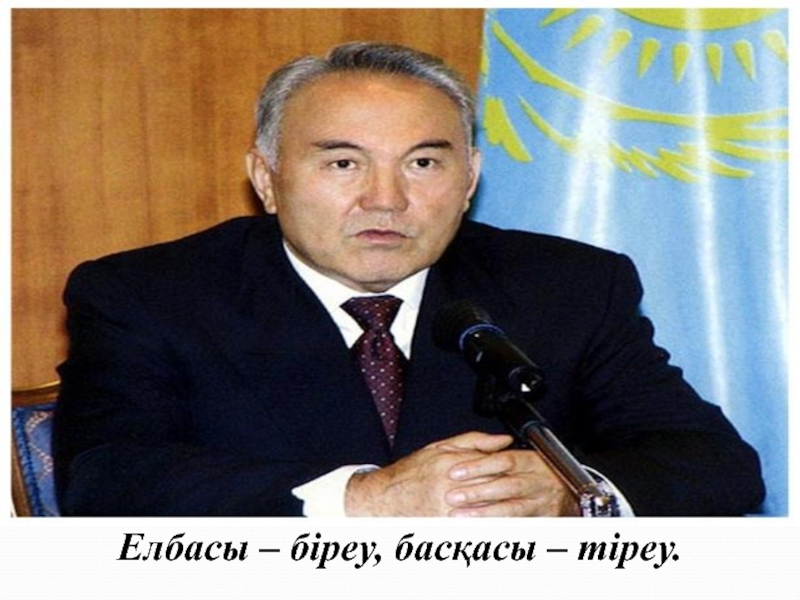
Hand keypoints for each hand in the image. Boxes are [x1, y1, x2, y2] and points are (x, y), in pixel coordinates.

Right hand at [344, 431, 512, 515]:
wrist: (383, 499)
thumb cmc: (410, 474)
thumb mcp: (440, 448)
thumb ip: (474, 441)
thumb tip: (503, 440)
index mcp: (452, 465)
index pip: (493, 466)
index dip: (512, 468)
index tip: (524, 470)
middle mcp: (451, 488)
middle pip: (493, 489)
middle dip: (512, 490)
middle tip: (528, 490)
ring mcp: (449, 511)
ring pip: (488, 511)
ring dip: (507, 511)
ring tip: (521, 509)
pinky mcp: (445, 528)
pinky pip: (476, 529)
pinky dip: (490, 527)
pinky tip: (502, 526)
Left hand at [444, 446, 579, 516]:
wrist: (572, 494)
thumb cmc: (539, 473)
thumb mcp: (521, 454)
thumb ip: (498, 447)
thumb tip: (493, 441)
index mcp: (531, 461)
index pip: (503, 460)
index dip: (478, 466)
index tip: (454, 472)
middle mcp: (539, 481)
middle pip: (506, 485)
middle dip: (477, 491)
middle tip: (451, 496)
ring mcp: (542, 503)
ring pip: (512, 509)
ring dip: (484, 513)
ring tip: (460, 516)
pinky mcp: (543, 521)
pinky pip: (518, 525)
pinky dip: (498, 526)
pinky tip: (479, 529)